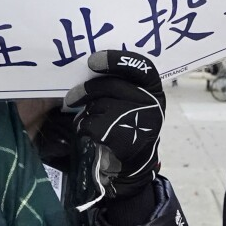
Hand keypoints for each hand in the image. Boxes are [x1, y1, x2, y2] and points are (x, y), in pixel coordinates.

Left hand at [64, 51, 164, 197]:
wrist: (131, 166)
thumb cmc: (128, 126)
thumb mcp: (134, 102)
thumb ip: (122, 84)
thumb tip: (90, 65)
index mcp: (154, 90)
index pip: (141, 66)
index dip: (117, 60)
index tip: (92, 61)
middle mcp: (152, 104)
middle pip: (112, 86)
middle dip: (87, 90)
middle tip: (71, 97)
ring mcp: (140, 122)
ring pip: (100, 105)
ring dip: (87, 113)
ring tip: (89, 121)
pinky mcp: (124, 139)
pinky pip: (92, 125)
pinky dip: (84, 128)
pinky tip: (88, 133)